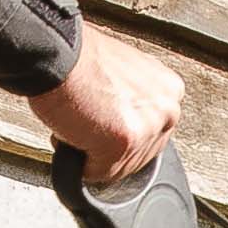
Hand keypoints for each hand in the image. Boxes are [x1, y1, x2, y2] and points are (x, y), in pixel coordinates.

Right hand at [32, 23, 183, 183]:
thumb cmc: (80, 59)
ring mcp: (147, 129)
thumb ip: (134, 101)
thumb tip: (122, 122)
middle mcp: (166, 109)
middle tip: (86, 123)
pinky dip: (79, 163)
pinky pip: (98, 173)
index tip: (103, 123)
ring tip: (77, 124)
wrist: (58, 54)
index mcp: (169, 89)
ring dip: (92, 154)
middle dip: (108, 146)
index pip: (151, 133)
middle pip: (138, 155)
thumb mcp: (123, 74)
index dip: (119, 132)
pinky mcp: (123, 144)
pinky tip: (71, 134)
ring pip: (119, 168)